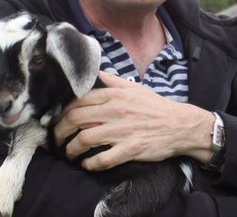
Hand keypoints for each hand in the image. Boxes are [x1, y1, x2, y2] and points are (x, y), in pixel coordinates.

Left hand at [53, 71, 213, 169]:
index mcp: (115, 95)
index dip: (62, 111)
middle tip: (57, 139)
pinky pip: (103, 159)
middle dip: (60, 131)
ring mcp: (122, 131)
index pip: (78, 100)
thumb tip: (95, 73)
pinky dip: (90, 163)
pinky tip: (87, 164)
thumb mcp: (134, 88)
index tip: (58, 119)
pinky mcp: (130, 149)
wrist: (179, 124)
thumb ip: (111, 81)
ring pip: (84, 140)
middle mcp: (115, 111)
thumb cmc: (155, 106)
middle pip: (76, 119)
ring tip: (69, 153)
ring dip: (71, 149)